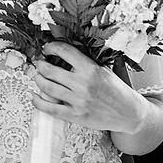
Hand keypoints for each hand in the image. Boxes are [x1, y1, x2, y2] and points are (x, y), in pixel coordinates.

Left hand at [31, 42, 149, 133]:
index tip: (47, 48)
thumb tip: (62, 53)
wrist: (129, 113)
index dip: (51, 47)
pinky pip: (50, 108)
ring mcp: (78, 101)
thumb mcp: (103, 70)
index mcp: (90, 69)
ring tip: (38, 77)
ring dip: (38, 80)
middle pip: (50, 70)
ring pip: (47, 87)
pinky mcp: (76, 116)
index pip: (64, 51)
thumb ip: (84, 62)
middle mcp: (83, 84)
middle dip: (40, 65)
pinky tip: (33, 96)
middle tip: (39, 64)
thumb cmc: (116, 90)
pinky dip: (38, 101)